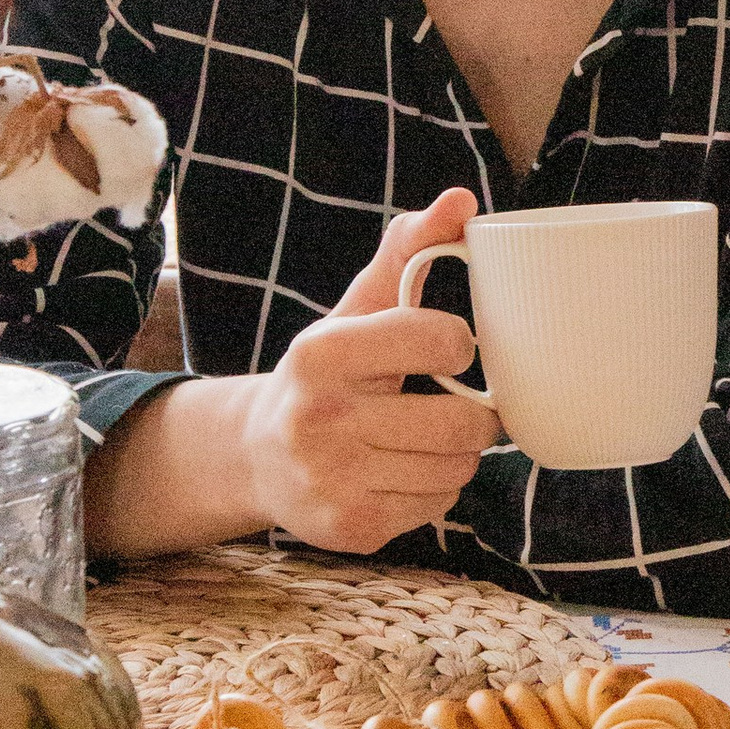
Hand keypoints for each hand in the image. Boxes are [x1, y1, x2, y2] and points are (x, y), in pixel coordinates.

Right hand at [231, 189, 500, 554]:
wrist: (258, 453)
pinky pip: (437, 507)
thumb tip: (462, 200)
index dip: (459, 344)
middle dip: (471, 413)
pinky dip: (434, 490)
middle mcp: (319, 417)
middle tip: (451, 404)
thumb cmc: (329, 371)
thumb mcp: (358, 307)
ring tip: (423, 438)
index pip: (443, 340)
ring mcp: (331, 479)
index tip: (445, 347)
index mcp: (323, 352)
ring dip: (455, 453)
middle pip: (462, 421)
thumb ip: (410, 250)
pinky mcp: (348, 528)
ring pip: (456, 468)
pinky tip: (401, 472)